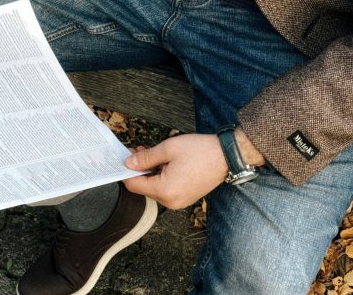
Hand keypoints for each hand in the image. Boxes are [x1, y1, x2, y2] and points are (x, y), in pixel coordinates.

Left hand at [123, 128, 264, 209]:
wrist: (227, 156)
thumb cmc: (200, 151)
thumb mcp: (168, 149)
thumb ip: (145, 158)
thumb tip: (128, 163)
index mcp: (165, 190)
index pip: (134, 185)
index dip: (126, 171)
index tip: (125, 157)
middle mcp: (171, 201)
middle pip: (143, 187)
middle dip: (139, 169)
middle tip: (138, 150)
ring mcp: (179, 202)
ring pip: (154, 188)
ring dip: (150, 172)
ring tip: (151, 153)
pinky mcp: (185, 198)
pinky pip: (166, 189)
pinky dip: (161, 177)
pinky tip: (163, 162)